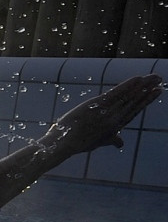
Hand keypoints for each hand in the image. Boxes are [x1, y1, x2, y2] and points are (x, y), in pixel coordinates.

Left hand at [43, 74, 161, 155]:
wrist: (63, 144)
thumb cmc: (78, 143)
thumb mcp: (98, 142)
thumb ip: (111, 139)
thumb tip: (121, 143)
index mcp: (115, 126)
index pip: (133, 111)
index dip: (145, 101)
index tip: (156, 92)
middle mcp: (115, 119)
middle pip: (134, 102)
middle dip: (148, 91)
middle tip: (159, 80)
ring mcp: (107, 112)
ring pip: (128, 97)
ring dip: (142, 86)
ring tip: (155, 77)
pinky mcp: (98, 106)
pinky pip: (116, 94)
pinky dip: (127, 86)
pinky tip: (138, 79)